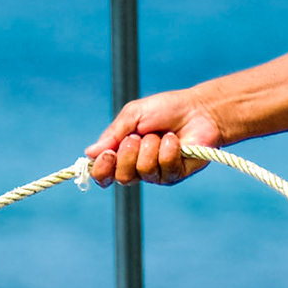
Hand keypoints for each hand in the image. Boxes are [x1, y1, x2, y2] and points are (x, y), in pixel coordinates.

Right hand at [84, 88, 223, 186]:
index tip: (107, 154)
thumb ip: (112, 134)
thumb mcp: (134, 114)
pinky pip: (164, 167)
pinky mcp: (175, 175)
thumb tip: (89, 153)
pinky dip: (168, 149)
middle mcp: (137, 167)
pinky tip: (175, 140)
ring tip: (160, 134)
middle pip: (121, 177)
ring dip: (150, 147)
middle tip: (137, 137)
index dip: (101, 169)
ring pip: (143, 171)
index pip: (104, 173)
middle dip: (128, 154)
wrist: (198, 109)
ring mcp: (157, 173)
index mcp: (123, 154)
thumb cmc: (166, 109)